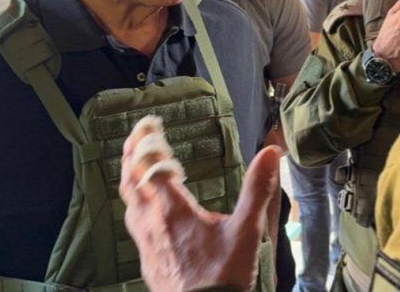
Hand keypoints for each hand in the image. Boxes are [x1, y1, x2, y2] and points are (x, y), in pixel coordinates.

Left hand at [120, 116, 280, 291]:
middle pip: (131, 179)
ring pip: (128, 201)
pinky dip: (135, 200)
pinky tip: (146, 206)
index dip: (147, 141)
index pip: (151, 166)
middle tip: (137, 134)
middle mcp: (152, 222)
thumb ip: (258, 189)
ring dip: (130, 175)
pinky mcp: (146, 258)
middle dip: (131, 152)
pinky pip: (132, 220)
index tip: (151, 124)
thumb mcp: (246, 231)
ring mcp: (145, 242)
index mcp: (173, 210)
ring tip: (137, 163)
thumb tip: (270, 154)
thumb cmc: (222, 276)